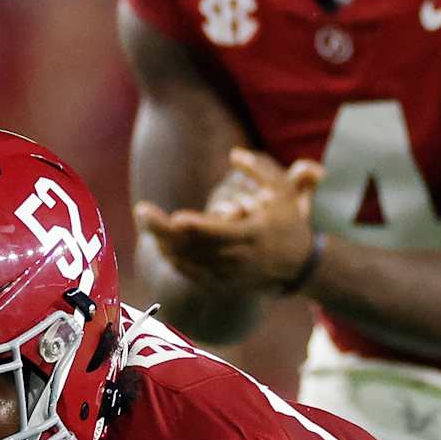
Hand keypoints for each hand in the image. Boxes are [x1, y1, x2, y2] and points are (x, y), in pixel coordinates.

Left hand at [135, 150, 321, 296]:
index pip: (220, 233)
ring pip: (189, 261)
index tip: (176, 217)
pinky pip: (192, 274)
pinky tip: (160, 242)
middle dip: (165, 230)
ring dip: (164, 242)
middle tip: (141, 211)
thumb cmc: (288, 220)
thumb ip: (260, 170)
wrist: (298, 264)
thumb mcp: (283, 190)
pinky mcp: (223, 285)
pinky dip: (174, 259)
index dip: (197, 227)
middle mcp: (239, 259)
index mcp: (254, 235)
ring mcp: (230, 275)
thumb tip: (234, 154)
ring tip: (147, 220)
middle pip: (195, 247)